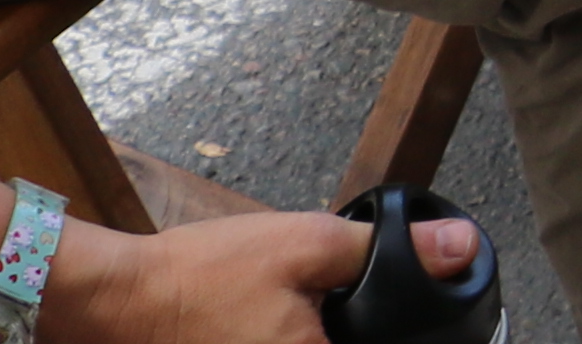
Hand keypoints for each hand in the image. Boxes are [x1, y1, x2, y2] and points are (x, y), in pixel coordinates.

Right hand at [54, 206, 389, 343]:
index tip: (405, 312)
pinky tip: (283, 319)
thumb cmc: (203, 276)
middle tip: (332, 298)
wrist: (120, 301)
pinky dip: (301, 336)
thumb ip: (384, 251)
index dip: (409, 331)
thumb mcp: (304, 245)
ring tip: (291, 305)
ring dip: (326, 329)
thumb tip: (461, 247)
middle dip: (363, 326)